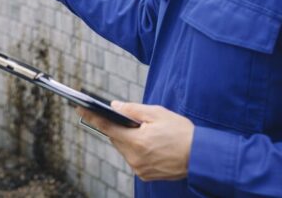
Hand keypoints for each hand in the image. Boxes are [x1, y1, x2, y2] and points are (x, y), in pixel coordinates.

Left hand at [77, 102, 193, 181]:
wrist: (201, 157)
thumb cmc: (181, 132)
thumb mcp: (157, 114)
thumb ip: (133, 110)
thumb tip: (114, 106)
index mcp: (136, 141)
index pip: (107, 127)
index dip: (91, 116)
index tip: (79, 107)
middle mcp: (135, 158)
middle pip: (116, 138)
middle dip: (117, 127)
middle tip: (121, 117)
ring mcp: (140, 169)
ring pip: (124, 149)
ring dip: (127, 139)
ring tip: (141, 130)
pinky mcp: (145, 175)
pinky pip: (133, 158)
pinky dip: (136, 149)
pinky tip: (148, 143)